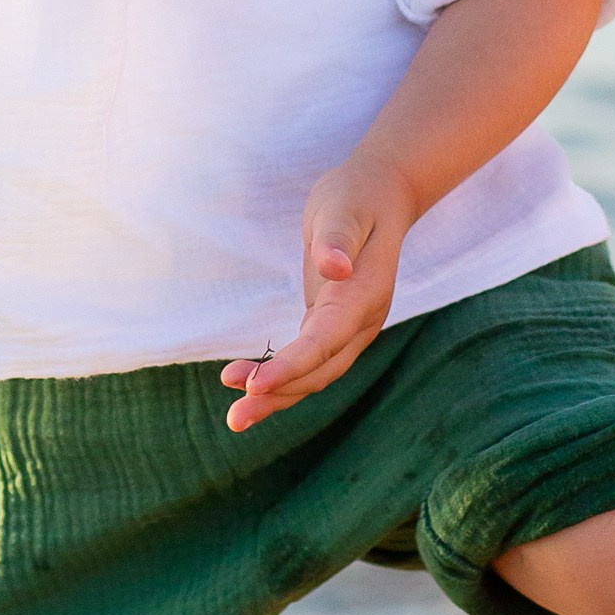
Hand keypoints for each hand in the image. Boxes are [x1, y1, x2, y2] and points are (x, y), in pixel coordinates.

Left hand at [221, 153, 413, 430]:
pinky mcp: (335, 327)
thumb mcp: (343, 209)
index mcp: (365, 294)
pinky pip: (309, 363)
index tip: (254, 385)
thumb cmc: (355, 198)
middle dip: (277, 395)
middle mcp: (363, 321)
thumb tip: (333, 268)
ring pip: (315, 375)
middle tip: (234, 418)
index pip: (326, 340)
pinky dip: (282, 379)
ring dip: (277, 397)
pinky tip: (249, 386)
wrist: (380, 197)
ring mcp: (352, 328)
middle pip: (321, 370)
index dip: (292, 365)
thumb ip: (337, 239)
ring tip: (236, 417)